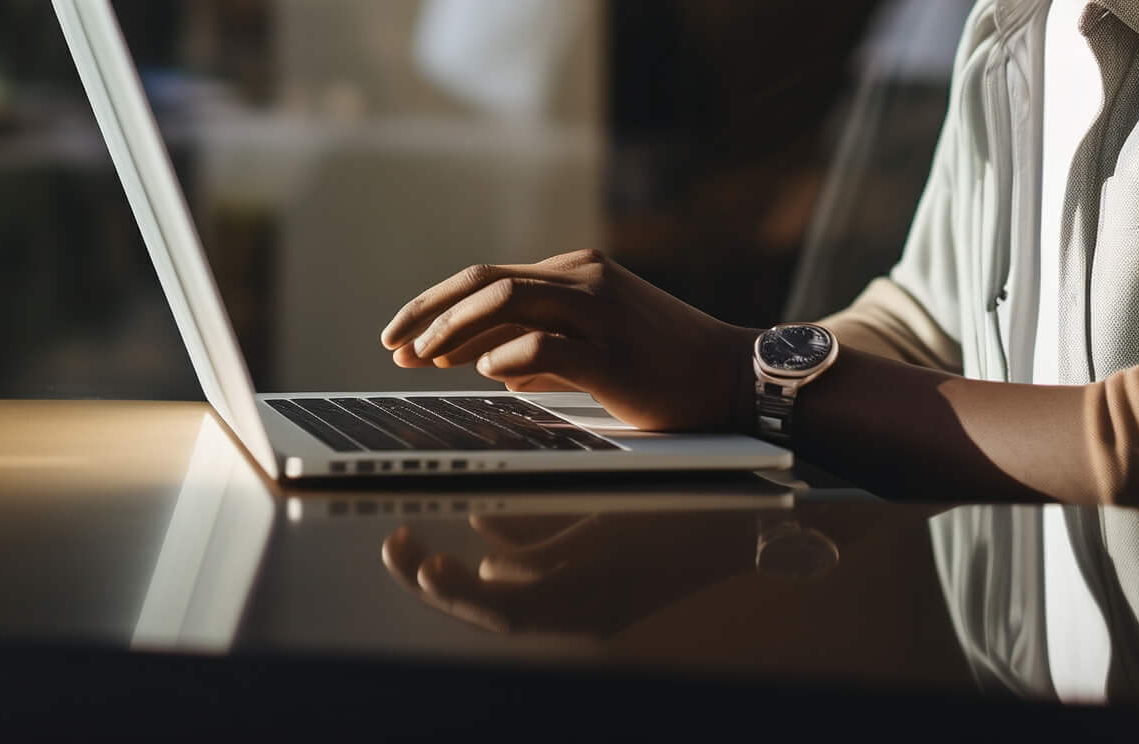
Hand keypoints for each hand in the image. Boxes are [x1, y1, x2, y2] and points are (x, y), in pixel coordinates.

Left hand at [377, 247, 757, 433]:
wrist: (736, 378)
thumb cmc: (666, 368)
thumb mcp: (597, 345)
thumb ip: (543, 350)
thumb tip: (490, 367)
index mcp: (577, 271)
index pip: (487, 279)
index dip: (436, 307)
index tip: (402, 338)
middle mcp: (584, 279)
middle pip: (484, 283)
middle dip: (429, 314)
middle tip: (394, 348)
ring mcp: (600, 312)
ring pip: (505, 302)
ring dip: (453, 331)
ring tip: (424, 360)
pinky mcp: (614, 352)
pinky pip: (546, 344)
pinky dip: (506, 355)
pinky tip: (484, 374)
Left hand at [379, 510, 754, 637]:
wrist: (740, 535)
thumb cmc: (676, 524)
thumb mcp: (604, 523)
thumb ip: (544, 543)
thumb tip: (484, 549)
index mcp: (584, 605)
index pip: (503, 611)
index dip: (457, 592)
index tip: (422, 565)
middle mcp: (582, 614)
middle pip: (495, 608)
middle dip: (442, 583)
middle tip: (398, 549)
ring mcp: (590, 606)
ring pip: (512, 595)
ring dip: (469, 574)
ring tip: (418, 546)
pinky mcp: (599, 592)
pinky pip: (542, 582)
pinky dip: (511, 557)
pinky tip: (484, 527)